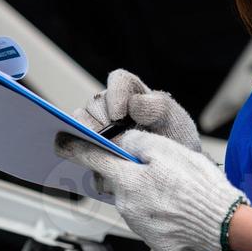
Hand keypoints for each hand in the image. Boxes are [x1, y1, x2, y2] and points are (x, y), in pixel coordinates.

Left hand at [53, 129, 247, 250]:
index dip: (73, 148)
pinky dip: (161, 215)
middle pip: (114, 183)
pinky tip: (180, 211)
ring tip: (175, 191)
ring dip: (145, 194)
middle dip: (124, 174)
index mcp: (127, 180)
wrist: (225, 223)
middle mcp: (127, 206)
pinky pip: (150, 223)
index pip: (91, 159)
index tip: (60, 142)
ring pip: (132, 203)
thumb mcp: (168, 150)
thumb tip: (122, 142)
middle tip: (151, 169)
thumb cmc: (199, 185)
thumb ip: (138, 142)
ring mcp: (140, 227)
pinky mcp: (156, 243)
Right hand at [72, 69, 205, 156]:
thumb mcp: (174, 122)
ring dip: (88, 140)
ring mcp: (97, 126)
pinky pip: (77, 149)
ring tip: (101, 157)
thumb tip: (134, 104)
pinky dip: (83, 158)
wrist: (171, 169)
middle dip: (99, 123)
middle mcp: (110, 105)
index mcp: (132, 92)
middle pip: (94, 105)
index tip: (119, 117)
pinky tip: (93, 169)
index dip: (115, 95)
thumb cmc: (174, 139)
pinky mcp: (91, 148)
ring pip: (80, 125)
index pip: (119, 81)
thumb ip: (158, 108)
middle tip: (109, 142)